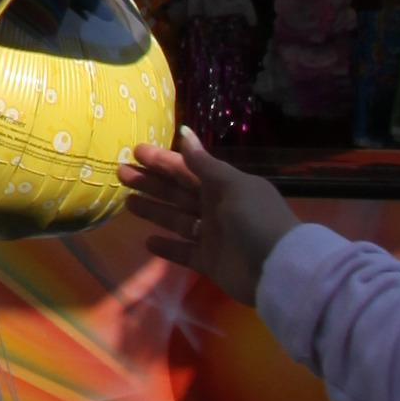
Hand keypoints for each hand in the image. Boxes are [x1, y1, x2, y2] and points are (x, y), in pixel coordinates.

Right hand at [115, 128, 295, 303]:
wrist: (278, 268)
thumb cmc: (256, 219)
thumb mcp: (232, 186)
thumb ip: (204, 164)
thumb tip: (185, 132)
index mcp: (224, 187)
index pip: (187, 169)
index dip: (163, 160)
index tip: (136, 151)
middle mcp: (217, 209)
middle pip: (178, 193)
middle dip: (151, 183)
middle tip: (121, 172)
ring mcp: (213, 236)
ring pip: (177, 220)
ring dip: (154, 211)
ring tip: (127, 203)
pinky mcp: (210, 262)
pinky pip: (184, 252)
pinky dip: (167, 247)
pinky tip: (148, 240)